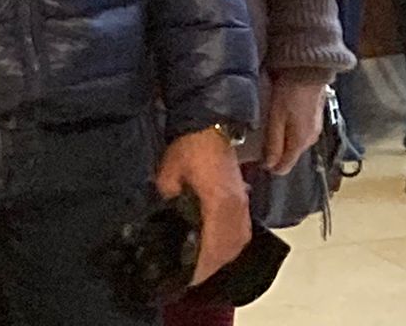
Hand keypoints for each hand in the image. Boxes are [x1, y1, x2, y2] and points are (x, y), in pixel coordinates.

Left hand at [157, 128, 252, 285]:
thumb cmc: (189, 149)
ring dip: (222, 256)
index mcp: (220, 205)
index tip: (185, 279)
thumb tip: (163, 225)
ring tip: (203, 265)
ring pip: (238, 241)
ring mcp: (242, 202)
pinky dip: (230, 243)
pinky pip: (241, 230)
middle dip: (211, 267)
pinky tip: (216, 246)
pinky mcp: (242, 197)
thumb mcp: (168, 177)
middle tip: (190, 276)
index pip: (213, 248)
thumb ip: (167, 204)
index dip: (200, 268)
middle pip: (230, 250)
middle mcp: (236, 208)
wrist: (209, 125)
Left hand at [263, 69, 328, 176]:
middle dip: (276, 154)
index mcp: (300, 143)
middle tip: (260, 142)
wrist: (309, 70)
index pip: (284, 168)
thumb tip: (269, 166)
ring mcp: (316, 129)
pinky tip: (284, 121)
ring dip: (284, 142)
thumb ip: (273, 144)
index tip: (256, 158)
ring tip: (270, 130)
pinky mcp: (317, 118)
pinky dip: (291, 132)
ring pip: (296, 145)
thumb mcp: (276, 118)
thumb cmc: (289, 93)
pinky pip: (301, 134)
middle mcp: (311, 140)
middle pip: (290, 156)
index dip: (269, 166)